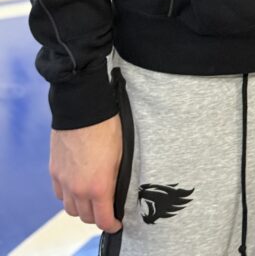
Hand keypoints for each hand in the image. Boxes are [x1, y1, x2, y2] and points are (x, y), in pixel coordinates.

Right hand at [50, 115, 122, 231]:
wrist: (82, 108)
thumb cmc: (106, 127)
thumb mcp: (121, 155)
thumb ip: (115, 180)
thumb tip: (115, 193)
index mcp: (98, 186)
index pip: (103, 219)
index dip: (112, 225)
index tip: (117, 223)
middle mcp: (78, 188)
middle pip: (86, 217)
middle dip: (98, 216)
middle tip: (106, 209)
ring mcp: (64, 180)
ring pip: (70, 209)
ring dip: (81, 208)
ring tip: (91, 199)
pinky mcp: (54, 170)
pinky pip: (60, 194)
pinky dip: (68, 196)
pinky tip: (77, 187)